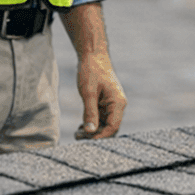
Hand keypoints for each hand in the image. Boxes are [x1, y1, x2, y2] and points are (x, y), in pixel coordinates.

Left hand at [62, 2, 124, 140]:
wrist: (92, 55)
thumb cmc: (91, 71)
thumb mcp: (88, 93)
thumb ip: (90, 113)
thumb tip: (90, 131)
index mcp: (118, 102)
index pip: (113, 127)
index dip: (100, 136)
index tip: (85, 139)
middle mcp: (118, 105)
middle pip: (110, 128)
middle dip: (95, 135)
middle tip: (77, 136)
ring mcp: (112, 105)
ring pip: (105, 125)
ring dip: (92, 131)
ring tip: (77, 132)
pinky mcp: (105, 104)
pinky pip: (101, 119)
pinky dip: (92, 124)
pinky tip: (81, 126)